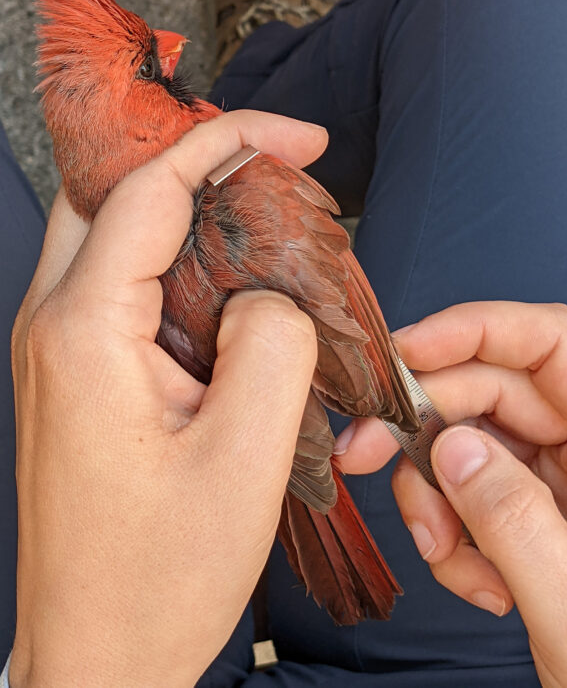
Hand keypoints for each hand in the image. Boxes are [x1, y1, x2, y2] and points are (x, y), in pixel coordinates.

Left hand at [10, 111, 325, 687]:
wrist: (97, 654)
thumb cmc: (160, 577)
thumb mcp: (245, 460)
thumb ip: (273, 346)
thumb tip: (271, 295)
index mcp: (87, 332)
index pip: (151, 189)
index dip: (231, 143)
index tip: (301, 139)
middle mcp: (54, 325)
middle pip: (112, 190)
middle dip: (194, 157)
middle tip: (275, 167)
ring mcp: (59, 349)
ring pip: (114, 231)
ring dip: (187, 207)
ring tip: (266, 218)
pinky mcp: (78, 373)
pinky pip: (123, 283)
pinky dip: (178, 259)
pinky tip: (233, 283)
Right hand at [336, 302, 566, 686]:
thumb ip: (518, 528)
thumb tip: (450, 446)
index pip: (557, 346)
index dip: (476, 331)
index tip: (403, 352)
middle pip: (497, 391)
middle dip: (426, 424)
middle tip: (362, 452)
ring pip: (473, 440)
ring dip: (436, 492)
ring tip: (440, 552)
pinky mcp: (541, 514)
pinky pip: (472, 490)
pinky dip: (451, 528)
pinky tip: (474, 579)